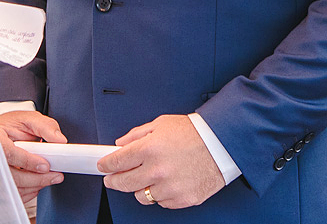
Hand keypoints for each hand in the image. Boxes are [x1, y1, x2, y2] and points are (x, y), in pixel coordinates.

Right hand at [0, 110, 66, 203]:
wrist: (2, 133)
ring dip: (35, 186)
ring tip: (50, 177)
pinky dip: (29, 191)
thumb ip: (46, 126)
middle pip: (11, 175)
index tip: (45, 165)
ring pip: (13, 188)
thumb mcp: (29, 119)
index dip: (27, 161)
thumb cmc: (12, 126)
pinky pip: (14, 194)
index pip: (7, 153)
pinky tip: (38, 182)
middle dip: (36, 179)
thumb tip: (60, 140)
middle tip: (55, 175)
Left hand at [98, 114, 224, 208]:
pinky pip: (161, 202)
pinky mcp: (182, 199)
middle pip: (124, 183)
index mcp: (150, 148)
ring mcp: (170, 187)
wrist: (223, 144)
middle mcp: (158, 170)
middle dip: (114, 181)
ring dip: (140, 188)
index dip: (106, 165)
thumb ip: (137, 134)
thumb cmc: (195, 132)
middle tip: (112, 178)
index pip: (117, 161)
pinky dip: (160, 194)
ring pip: (141, 197)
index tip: (103, 167)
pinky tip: (167, 181)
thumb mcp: (161, 124)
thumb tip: (121, 144)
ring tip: (148, 177)